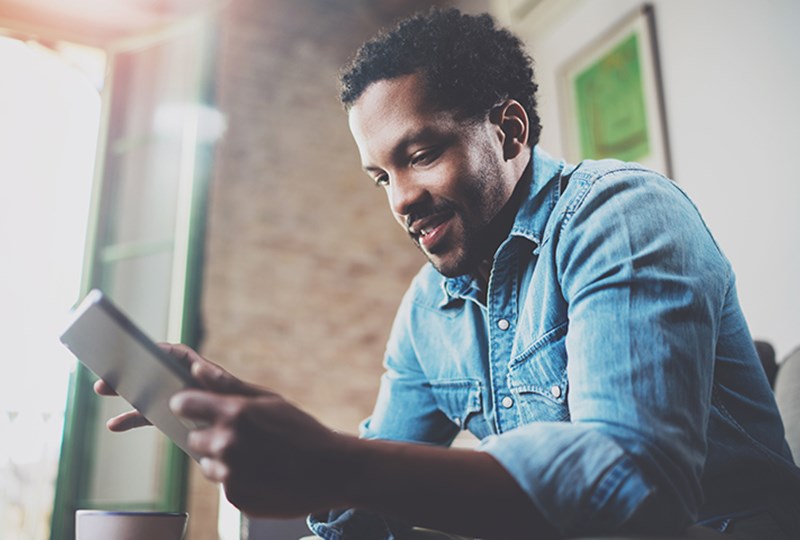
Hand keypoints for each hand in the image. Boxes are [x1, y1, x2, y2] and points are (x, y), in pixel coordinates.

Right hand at [94, 343, 248, 430]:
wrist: (259, 441)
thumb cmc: (254, 414)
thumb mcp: (242, 398)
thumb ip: (221, 384)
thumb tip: (198, 367)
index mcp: (206, 373)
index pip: (179, 355)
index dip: (158, 349)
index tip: (136, 347)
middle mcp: (190, 383)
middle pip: (157, 369)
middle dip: (131, 367)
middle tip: (107, 367)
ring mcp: (181, 401)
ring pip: (149, 391)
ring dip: (126, 390)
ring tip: (100, 389)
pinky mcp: (175, 419)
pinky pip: (150, 416)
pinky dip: (132, 418)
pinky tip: (113, 424)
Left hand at [170, 382, 355, 516]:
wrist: (331, 471)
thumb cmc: (302, 431)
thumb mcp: (269, 401)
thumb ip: (228, 385)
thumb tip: (195, 369)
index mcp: (235, 413)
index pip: (184, 404)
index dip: (188, 405)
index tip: (193, 407)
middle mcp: (227, 444)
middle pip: (195, 438)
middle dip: (212, 436)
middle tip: (244, 437)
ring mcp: (230, 475)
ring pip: (209, 465)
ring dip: (225, 461)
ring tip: (258, 457)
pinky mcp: (236, 499)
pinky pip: (225, 486)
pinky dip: (239, 481)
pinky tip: (263, 474)